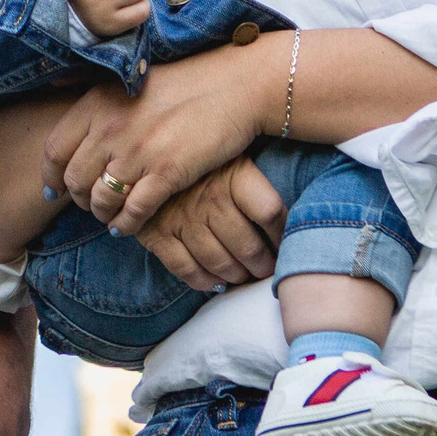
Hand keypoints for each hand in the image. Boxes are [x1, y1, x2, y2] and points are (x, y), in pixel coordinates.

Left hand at [43, 46, 272, 234]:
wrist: (233, 85)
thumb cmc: (184, 82)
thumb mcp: (129, 78)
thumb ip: (95, 95)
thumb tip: (55, 88)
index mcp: (97, 103)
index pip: (54, 150)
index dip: (50, 176)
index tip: (54, 190)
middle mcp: (110, 128)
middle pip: (75, 181)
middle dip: (80, 199)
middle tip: (92, 204)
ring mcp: (137, 152)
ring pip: (101, 200)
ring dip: (103, 213)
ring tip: (112, 215)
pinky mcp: (166, 172)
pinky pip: (134, 212)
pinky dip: (127, 224)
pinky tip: (129, 224)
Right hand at [135, 157, 287, 291]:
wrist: (146, 154)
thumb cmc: (201, 158)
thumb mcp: (232, 154)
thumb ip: (256, 182)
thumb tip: (290, 216)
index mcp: (234, 174)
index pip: (270, 212)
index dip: (282, 234)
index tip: (285, 243)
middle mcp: (210, 198)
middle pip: (248, 246)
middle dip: (262, 265)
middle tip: (266, 269)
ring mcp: (182, 219)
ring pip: (220, 263)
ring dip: (236, 276)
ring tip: (243, 276)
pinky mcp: (157, 234)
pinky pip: (186, 269)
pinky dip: (204, 281)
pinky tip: (215, 281)